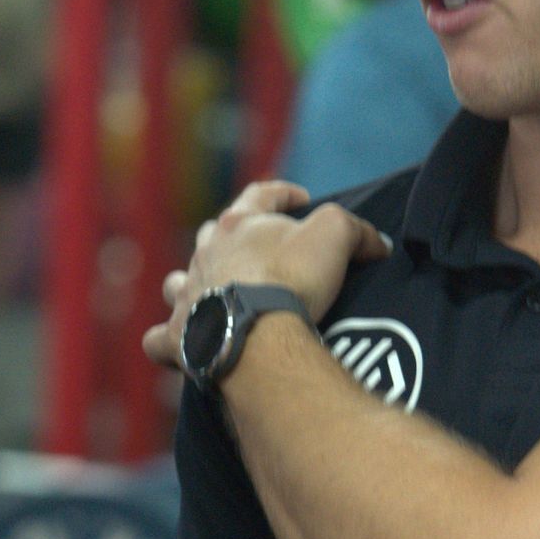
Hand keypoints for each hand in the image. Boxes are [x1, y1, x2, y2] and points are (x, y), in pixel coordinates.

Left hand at [144, 180, 392, 369]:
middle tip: (255, 251)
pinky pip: (161, 338)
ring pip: (178, 281)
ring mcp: (187, 296)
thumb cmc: (292, 278)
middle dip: (231, 238)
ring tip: (210, 291)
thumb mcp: (336, 235)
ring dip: (191, 284)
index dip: (282, 193)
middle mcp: (204, 255)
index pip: (261, 195)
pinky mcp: (178, 338)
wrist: (257, 334)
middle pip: (212, 235)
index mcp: (238, 224)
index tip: (300, 198)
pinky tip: (175, 345)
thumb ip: (356, 230)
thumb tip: (378, 242)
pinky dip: (168, 340)